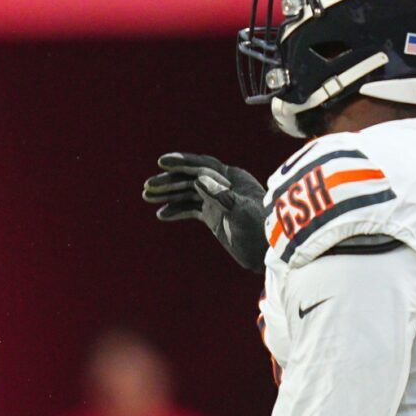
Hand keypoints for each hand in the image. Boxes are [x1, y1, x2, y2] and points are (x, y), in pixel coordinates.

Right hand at [143, 152, 268, 272]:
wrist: (268, 254)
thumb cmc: (260, 231)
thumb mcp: (241, 214)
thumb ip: (222, 196)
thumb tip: (199, 179)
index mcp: (233, 178)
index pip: (203, 165)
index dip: (181, 162)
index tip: (161, 162)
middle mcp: (224, 186)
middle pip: (191, 178)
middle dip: (168, 181)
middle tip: (147, 186)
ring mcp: (218, 200)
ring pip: (188, 192)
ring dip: (168, 194)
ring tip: (147, 196)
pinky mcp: (214, 215)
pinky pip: (190, 208)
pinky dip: (176, 210)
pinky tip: (161, 215)